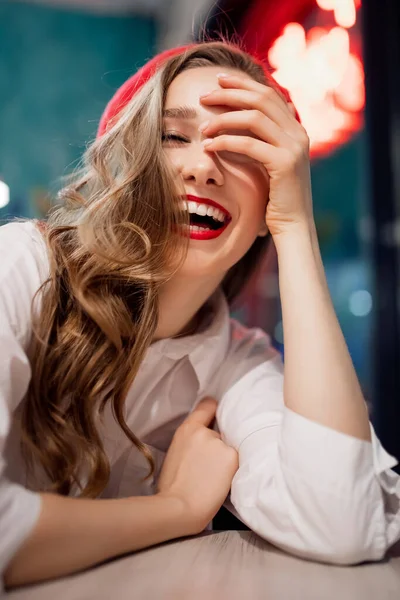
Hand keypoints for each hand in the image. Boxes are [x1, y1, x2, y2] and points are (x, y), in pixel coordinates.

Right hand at [157, 397, 238, 534]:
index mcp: (187, 429)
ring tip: (215, 477)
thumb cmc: (172, 487)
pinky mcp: (232, 457)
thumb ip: (191, 442)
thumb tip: (202, 446)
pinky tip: (223, 481)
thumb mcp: (176, 452)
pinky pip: (237, 460)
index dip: (214, 411)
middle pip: (220, 432)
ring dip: (226, 458)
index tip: (218, 418)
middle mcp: (205, 432)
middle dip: (218, 445)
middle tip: (211, 464)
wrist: (180, 506)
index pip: (208, 406)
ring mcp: (220, 444)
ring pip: (229, 448)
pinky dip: (233, 469)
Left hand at [199, 73, 312, 236]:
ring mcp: (294, 147)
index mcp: (296, 130)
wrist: (293, 226)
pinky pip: (249, 144)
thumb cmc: (277, 199)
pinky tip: (208, 147)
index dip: (243, 84)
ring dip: (223, 118)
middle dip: (229, 93)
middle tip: (203, 96)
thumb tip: (250, 124)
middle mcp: (298, 133)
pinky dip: (225, 142)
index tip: (218, 81)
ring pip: (254, 117)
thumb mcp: (273, 165)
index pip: (268, 95)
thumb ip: (266, 142)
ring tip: (202, 128)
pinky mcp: (284, 163)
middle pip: (261, 98)